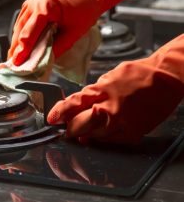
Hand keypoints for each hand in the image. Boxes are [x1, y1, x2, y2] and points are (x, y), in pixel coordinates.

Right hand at [8, 0, 98, 65]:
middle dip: (16, 48)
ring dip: (16, 41)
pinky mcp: (31, 3)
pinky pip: (22, 21)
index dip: (22, 51)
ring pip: (18, 26)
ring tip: (15, 56)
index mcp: (46, 7)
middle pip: (20, 30)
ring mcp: (32, 0)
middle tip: (14, 63)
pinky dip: (21, 33)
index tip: (17, 63)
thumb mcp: (73, 34)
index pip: (29, 34)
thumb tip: (43, 60)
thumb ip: (56, 48)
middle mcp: (35, 1)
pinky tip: (20, 44)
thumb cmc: (84, 9)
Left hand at [47, 35, 183, 143]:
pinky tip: (100, 133)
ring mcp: (121, 123)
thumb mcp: (108, 77)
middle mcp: (109, 109)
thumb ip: (92, 93)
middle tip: (67, 129)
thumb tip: (78, 105)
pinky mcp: (132, 133)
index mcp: (101, 91)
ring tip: (84, 130)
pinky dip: (102, 139)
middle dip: (70, 129)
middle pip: (79, 126)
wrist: (165, 78)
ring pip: (93, 137)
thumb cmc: (137, 75)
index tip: (51, 119)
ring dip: (85, 135)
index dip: (58, 113)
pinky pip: (110, 142)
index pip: (72, 105)